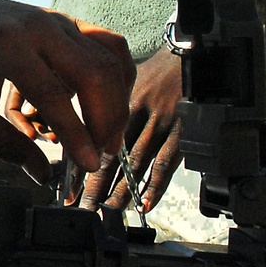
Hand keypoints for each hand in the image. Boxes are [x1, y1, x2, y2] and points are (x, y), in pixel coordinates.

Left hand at [0, 0, 134, 183]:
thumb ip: (3, 142)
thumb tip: (42, 172)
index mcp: (7, 45)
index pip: (52, 93)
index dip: (75, 133)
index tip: (88, 163)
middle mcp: (39, 27)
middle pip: (93, 72)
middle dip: (107, 118)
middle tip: (103, 152)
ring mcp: (57, 20)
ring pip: (109, 56)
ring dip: (117, 98)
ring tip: (108, 132)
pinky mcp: (67, 21)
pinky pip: (107, 44)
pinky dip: (116, 74)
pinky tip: (109, 101)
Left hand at [76, 46, 182, 212]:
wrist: (195, 56)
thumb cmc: (161, 69)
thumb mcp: (130, 79)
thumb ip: (112, 106)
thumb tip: (93, 130)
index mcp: (120, 98)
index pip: (96, 135)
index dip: (83, 159)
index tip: (70, 182)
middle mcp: (139, 111)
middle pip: (114, 153)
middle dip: (97, 183)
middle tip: (83, 205)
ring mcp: (162, 122)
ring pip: (136, 162)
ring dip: (122, 190)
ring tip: (108, 210)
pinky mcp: (184, 132)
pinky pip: (167, 163)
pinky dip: (156, 186)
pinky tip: (145, 203)